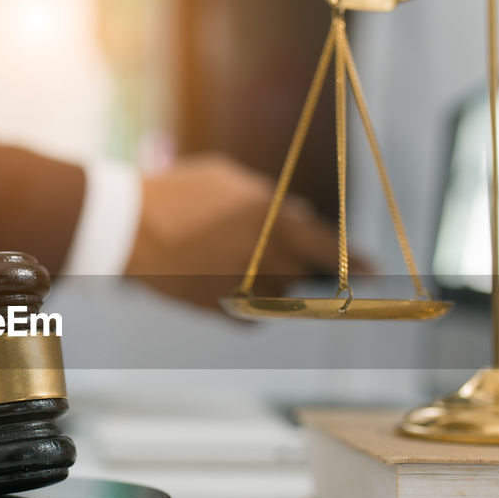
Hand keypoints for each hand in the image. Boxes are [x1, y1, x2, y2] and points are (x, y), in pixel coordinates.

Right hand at [125, 153, 358, 309]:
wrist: (125, 225)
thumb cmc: (177, 192)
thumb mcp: (227, 179)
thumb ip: (267, 199)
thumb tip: (302, 215)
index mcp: (270, 217)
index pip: (327, 246)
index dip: (354, 260)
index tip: (372, 271)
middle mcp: (263, 255)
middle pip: (300, 276)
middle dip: (291, 267)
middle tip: (268, 257)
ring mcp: (241, 285)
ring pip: (274, 297)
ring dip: (264, 284)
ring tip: (227, 261)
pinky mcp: (218, 309)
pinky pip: (247, 318)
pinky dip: (242, 306)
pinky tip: (222, 284)